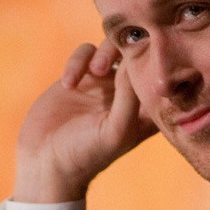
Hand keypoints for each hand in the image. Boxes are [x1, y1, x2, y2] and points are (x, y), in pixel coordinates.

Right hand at [13, 40, 157, 201]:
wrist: (46, 162)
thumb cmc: (87, 154)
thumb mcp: (116, 129)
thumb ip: (129, 95)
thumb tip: (133, 60)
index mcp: (145, 110)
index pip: (162, 78)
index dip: (159, 62)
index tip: (150, 55)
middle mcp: (128, 94)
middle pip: (139, 54)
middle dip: (127, 50)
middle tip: (108, 66)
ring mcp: (103, 84)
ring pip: (112, 47)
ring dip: (103, 53)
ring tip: (94, 71)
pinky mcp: (79, 77)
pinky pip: (85, 53)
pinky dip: (77, 62)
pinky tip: (68, 85)